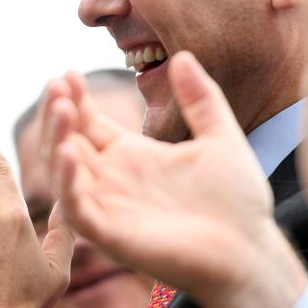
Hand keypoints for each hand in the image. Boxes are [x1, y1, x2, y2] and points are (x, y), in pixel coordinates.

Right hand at [49, 52, 307, 307]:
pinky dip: (67, 182)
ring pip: (64, 171)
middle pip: (67, 141)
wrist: (252, 252)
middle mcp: (113, 180)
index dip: (75, 99)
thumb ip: (202, 98)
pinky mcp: (112, 235)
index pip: (88, 122)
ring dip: (55, 139)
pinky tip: (69, 153)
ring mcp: (109, 207)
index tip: (69, 73)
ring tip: (61, 108)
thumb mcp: (220, 138)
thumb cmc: (238, 202)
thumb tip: (183, 55)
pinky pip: (77, 209)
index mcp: (133, 156)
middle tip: (58, 84)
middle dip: (57, 112)